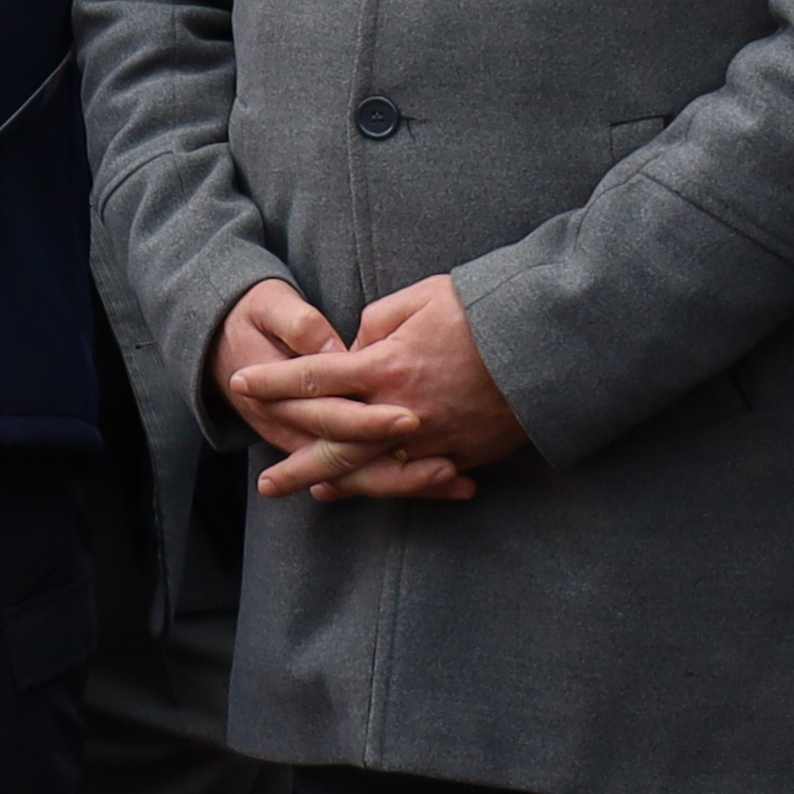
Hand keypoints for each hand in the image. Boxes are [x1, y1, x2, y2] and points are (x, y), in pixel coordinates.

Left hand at [229, 274, 523, 499]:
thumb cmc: (485, 311)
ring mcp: (434, 437)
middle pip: (334, 442)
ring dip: (338, 484)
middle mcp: (402, 409)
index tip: (240, 384)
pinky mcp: (465, 452)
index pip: (314, 377)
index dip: (274, 382)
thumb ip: (377, 322)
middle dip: (297, 461)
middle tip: (265, 484)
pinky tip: (367, 489)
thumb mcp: (422, 299)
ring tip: (308, 494)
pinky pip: (418, 476)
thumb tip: (353, 347)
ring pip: (374, 469)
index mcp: (386, 365)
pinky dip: (389, 485)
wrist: (553, 342)